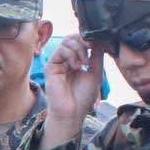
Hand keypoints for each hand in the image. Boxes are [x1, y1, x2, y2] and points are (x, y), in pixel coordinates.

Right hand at [41, 35, 104, 149]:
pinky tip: (76, 67)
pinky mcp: (50, 67)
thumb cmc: (83, 96)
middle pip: (72, 38)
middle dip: (83, 41)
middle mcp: (65, 60)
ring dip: (79, 49)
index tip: (96, 45)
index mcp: (76, 60)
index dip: (88, 39)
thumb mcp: (96, 72)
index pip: (80, 41)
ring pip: (67, 42)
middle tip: (90, 50)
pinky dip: (71, 55)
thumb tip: (99, 38)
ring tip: (83, 64)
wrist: (72, 111)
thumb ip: (97, 54)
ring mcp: (57, 63)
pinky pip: (60, 51)